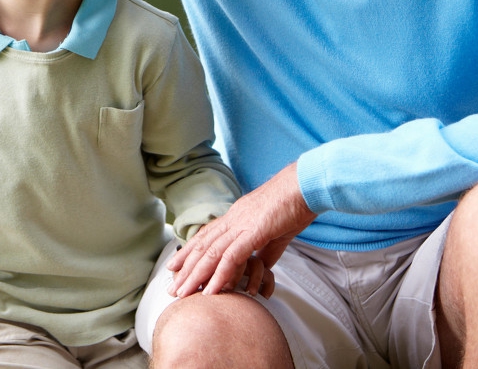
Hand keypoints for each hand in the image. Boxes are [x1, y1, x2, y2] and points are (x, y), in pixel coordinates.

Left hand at [167, 163, 315, 297]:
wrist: (306, 185)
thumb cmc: (294, 205)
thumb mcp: (277, 231)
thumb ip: (267, 250)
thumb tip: (262, 266)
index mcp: (237, 216)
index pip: (207, 236)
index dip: (190, 252)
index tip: (176, 266)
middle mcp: (233, 219)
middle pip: (203, 247)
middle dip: (186, 269)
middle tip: (172, 287)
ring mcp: (242, 225)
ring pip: (212, 254)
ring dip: (196, 276)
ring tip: (183, 294)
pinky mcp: (254, 232)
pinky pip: (232, 257)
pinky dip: (220, 275)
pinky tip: (211, 290)